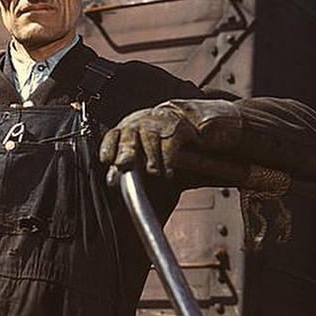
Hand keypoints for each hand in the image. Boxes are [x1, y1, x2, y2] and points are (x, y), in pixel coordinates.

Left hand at [99, 100, 240, 177]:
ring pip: (150, 136)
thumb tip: (121, 194)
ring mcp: (163, 121)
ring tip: (155, 173)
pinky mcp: (182, 124)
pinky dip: (169, 158)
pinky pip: (172, 140)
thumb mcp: (155, 159)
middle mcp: (144, 121)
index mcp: (132, 129)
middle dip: (125, 150)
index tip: (106, 160)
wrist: (209, 125)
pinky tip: (169, 172)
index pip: (114, 135)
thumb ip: (139, 174)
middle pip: (129, 134)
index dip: (109, 146)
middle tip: (123, 164)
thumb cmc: (178, 147)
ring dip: (150, 157)